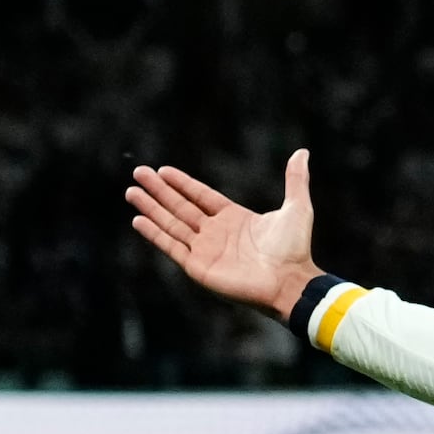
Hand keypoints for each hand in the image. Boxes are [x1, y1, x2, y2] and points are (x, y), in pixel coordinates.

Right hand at [126, 149, 323, 318]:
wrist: (290, 281)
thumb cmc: (295, 249)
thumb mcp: (297, 208)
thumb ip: (295, 180)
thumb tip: (302, 152)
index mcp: (235, 218)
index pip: (201, 196)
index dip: (182, 184)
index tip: (162, 170)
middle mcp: (217, 233)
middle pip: (181, 207)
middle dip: (159, 191)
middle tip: (138, 173)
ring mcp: (206, 250)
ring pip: (172, 224)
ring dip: (151, 208)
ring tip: (131, 192)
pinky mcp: (199, 267)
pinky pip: (171, 247)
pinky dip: (154, 234)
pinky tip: (138, 219)